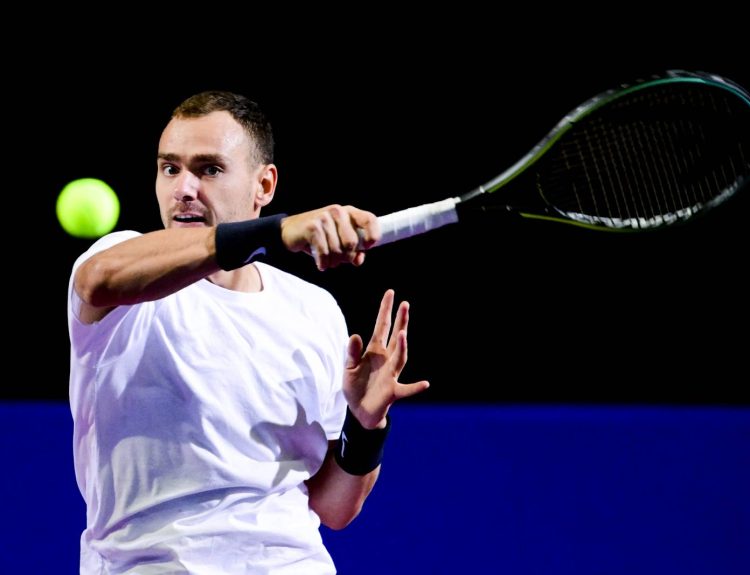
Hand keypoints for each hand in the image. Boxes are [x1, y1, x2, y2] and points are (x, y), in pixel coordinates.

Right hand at [280, 205, 380, 269]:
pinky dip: (323, 263)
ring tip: (328, 261)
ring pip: (338, 250)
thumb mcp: (338, 241)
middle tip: (338, 261)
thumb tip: (358, 260)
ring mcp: (324, 217)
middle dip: (347, 257)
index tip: (367, 247)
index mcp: (349, 212)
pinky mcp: (312, 227)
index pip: (369, 219)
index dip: (373, 235)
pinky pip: (325, 253)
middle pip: (352, 242)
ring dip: (333, 262)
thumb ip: (353, 249)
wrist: (289, 232)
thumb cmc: (319, 237)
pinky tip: (320, 264)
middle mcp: (338, 211)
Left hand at [343, 289, 429, 428]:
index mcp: (374, 351)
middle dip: (400, 321)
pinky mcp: (393, 391)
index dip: (385, 310)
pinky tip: (425, 384)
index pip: (381, 326)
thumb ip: (352, 352)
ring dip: (402, 346)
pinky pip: (407, 389)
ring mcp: (391, 374)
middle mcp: (386, 359)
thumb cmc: (355, 386)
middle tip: (405, 304)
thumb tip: (355, 335)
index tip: (391, 293)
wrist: (359, 410)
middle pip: (395, 336)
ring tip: (403, 333)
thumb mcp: (348, 368)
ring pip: (400, 357)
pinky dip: (416, 387)